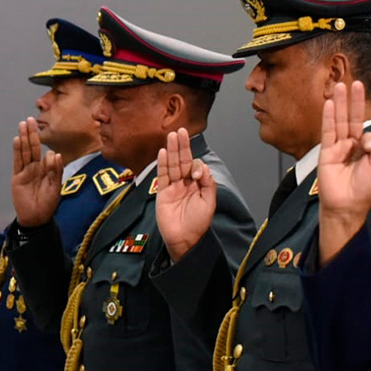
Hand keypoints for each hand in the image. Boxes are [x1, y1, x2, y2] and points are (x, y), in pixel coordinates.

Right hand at [10, 117, 62, 226]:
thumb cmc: (48, 204)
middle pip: (33, 148)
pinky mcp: (17, 177)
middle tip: (30, 119)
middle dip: (32, 134)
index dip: (48, 151)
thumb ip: (56, 170)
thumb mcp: (56, 187)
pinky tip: (17, 140)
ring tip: (23, 124)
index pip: (47, 155)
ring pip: (24, 151)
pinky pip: (17, 161)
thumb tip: (55, 154)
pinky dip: (17, 150)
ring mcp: (26, 172)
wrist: (36, 218)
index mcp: (47, 170)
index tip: (49, 148)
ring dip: (23, 138)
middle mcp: (36, 168)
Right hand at [156, 128, 215, 261]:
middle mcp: (185, 183)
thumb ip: (208, 183)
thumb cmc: (198, 223)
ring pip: (172, 165)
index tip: (197, 176)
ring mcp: (173, 187)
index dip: (197, 166)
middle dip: (182, 146)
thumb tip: (202, 168)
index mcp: (198, 185)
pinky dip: (162, 164)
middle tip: (181, 131)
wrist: (184, 239)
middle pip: (182, 161)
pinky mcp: (162, 193)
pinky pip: (162, 176)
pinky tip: (162, 152)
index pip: (196, 167)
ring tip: (171, 136)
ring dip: (171, 151)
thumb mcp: (209, 202)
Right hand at [317, 80, 370, 263]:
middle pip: (353, 119)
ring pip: (340, 121)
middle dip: (355, 101)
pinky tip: (329, 104)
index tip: (370, 144)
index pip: (369, 130)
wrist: (346, 208)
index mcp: (367, 150)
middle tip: (356, 83)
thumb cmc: (362, 192)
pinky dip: (328, 117)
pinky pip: (328, 132)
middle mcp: (352, 146)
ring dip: (340, 104)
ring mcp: (338, 148)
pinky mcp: (326, 152)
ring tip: (339, 85)